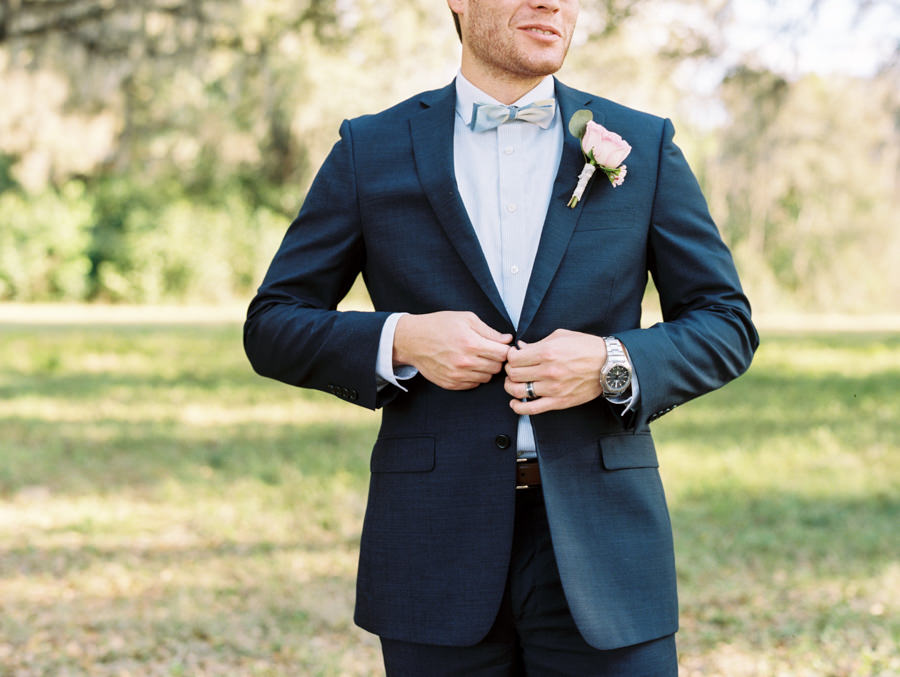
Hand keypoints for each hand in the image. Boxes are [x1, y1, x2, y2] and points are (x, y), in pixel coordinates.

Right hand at [393, 312, 512, 389]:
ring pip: (486, 378)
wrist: (413, 340)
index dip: (505, 349)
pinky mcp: (451, 384)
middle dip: (496, 359)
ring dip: (485, 369)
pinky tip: (466, 365)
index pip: (503, 354)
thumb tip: (507, 340)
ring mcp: (458, 375)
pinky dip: (474, 376)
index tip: (501, 346)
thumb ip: (489, 331)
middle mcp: (465, 362)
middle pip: (497, 367)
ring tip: (476, 357)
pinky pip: (473, 385)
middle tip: (488, 351)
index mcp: (471, 343)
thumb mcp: (466, 319)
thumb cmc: (439, 326)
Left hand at [504, 329, 606, 414]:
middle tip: (514, 369)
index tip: (514, 356)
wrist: (609, 365)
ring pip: (518, 391)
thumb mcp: (561, 336)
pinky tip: (515, 402)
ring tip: (514, 383)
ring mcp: (553, 388)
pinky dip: (518, 407)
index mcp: (547, 352)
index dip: (510, 357)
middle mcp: (548, 370)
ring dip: (511, 387)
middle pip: (513, 374)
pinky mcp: (559, 402)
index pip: (514, 358)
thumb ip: (538, 342)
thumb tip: (520, 347)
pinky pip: (531, 409)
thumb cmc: (587, 348)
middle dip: (510, 371)